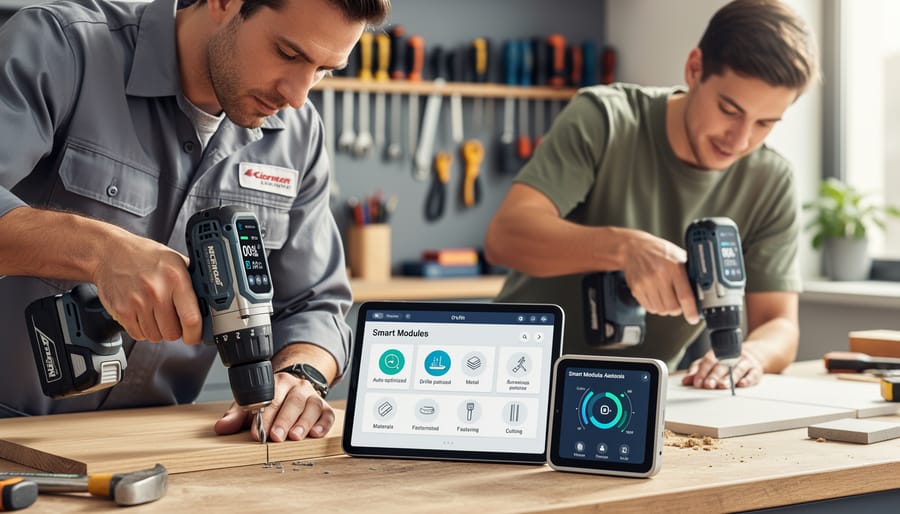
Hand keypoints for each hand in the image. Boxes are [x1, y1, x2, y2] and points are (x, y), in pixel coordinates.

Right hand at [91, 231, 201, 343]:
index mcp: (176, 279)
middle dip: (176, 330)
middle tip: (173, 320)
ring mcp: (137, 302)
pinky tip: (143, 315)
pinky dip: (143, 330)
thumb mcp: (175, 261)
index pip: (191, 318)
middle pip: (173, 332)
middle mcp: (157, 291)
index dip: (195, 334)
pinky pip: (138, 335)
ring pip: (156, 336)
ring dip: (158, 330)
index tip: (195, 336)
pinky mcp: (122, 311)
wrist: (110, 252)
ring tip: (156, 313)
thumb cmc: (144, 256)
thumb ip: (191, 281)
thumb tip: (208, 303)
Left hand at [214, 373, 334, 441]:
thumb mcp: (252, 404)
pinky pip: (327, 414)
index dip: (265, 415)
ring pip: (312, 406)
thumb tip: (221, 427)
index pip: (272, 398)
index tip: (257, 431)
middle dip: (284, 420)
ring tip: (295, 437)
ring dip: (304, 423)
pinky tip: (316, 433)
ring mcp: (313, 396)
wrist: (294, 389)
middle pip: (293, 401)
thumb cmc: (271, 401)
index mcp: (278, 382)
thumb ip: (237, 416)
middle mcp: (298, 387)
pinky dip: (323, 424)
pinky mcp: (325, 407)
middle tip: (276, 437)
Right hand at [622, 230, 699, 323]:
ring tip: (666, 298)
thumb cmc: (658, 251)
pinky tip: (656, 296)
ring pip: (661, 310)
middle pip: (672, 307)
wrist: (632, 248)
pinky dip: (655, 307)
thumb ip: (688, 273)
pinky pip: (650, 308)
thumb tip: (700, 291)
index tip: (693, 317)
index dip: (691, 311)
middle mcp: (659, 276)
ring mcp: (646, 284)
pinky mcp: (637, 290)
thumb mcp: (678, 256)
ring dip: (666, 309)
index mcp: (673, 268)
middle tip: (679, 303)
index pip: (685, 296)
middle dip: (678, 309)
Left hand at [681, 349, 763, 388]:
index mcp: (719, 352)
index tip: (697, 382)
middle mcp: (732, 356)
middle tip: (708, 385)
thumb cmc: (728, 360)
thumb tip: (686, 380)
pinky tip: (741, 384)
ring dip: (730, 378)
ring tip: (722, 386)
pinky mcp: (756, 370)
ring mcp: (745, 362)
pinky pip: (752, 374)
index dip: (702, 371)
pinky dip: (747, 380)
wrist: (753, 354)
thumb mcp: (711, 363)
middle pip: (722, 365)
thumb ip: (698, 370)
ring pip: (737, 369)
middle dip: (714, 376)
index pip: (709, 360)